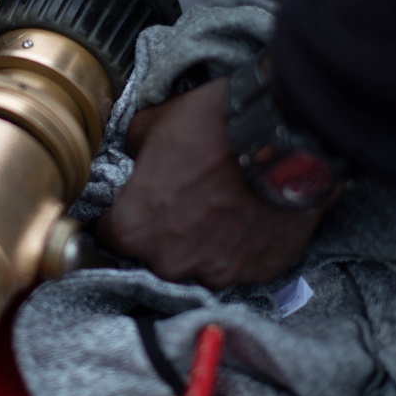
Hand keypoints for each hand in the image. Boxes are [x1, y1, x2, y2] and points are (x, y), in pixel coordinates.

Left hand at [95, 78, 329, 288]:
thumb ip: (134, 148)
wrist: (285, 136)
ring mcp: (217, 272)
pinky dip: (243, 245)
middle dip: (164, 232)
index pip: (109, 236)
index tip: (136, 203)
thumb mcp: (155, 123)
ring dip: (205, 242)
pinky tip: (250, 216)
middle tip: (186, 199)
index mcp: (134, 229)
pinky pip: (241, 264)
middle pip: (155, 256)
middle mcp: (170, 262)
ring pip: (199, 263)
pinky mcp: (259, 272)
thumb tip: (136, 154)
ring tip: (223, 207)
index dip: (122, 215)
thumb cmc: (214, 128)